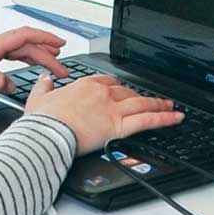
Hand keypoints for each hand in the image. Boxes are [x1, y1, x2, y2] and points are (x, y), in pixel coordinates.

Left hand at [0, 27, 66, 102]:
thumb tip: (10, 84)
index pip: (23, 36)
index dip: (44, 38)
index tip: (60, 44)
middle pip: (25, 43)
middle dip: (47, 53)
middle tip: (62, 67)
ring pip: (19, 48)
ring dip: (38, 55)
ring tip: (53, 63)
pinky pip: (11, 53)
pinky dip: (25, 57)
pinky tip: (31, 62)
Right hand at [25, 74, 184, 153]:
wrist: (46, 134)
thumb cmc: (42, 121)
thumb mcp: (37, 99)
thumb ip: (43, 87)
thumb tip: (44, 80)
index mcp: (84, 85)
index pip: (108, 82)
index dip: (117, 87)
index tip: (121, 90)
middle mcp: (102, 93)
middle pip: (128, 92)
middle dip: (140, 96)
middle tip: (151, 100)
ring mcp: (112, 108)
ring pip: (142, 103)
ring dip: (158, 104)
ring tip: (170, 106)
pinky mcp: (118, 125)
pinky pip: (147, 120)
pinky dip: (164, 118)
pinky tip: (176, 118)